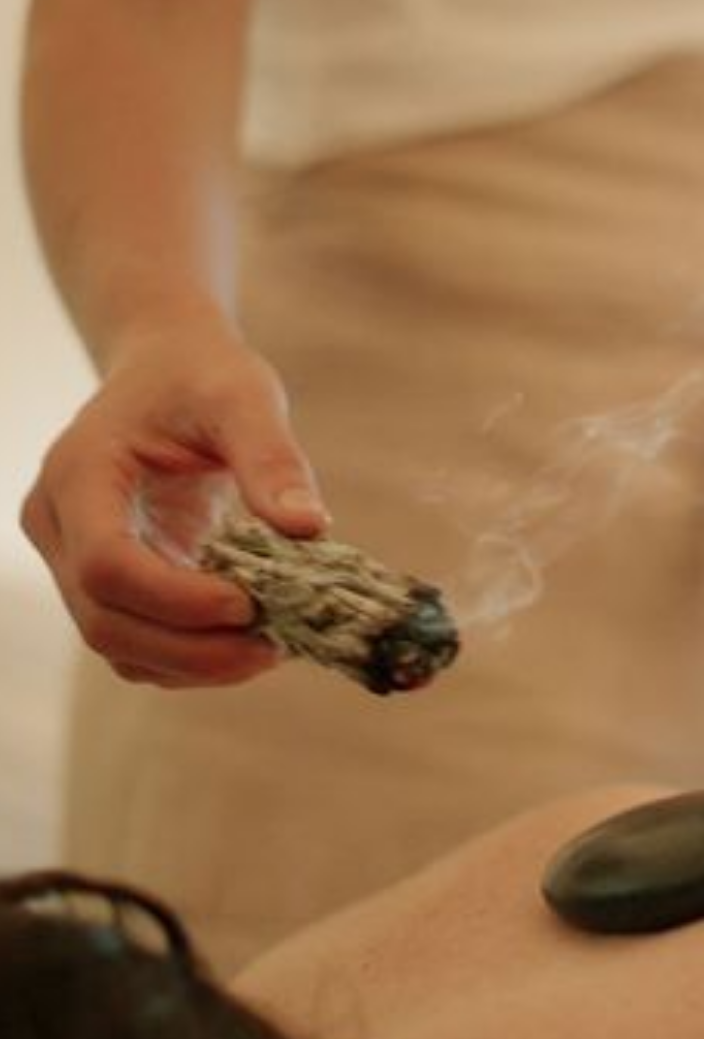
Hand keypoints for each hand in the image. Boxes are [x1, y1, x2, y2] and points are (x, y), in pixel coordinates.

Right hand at [22, 311, 328, 687]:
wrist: (168, 373)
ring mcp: (75, 563)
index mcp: (79, 474)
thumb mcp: (242, 396)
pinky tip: (250, 642)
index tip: (251, 603)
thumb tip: (308, 527)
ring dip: (198, 665)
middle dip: (193, 650)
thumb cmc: (200, 377)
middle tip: (274, 647)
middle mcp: (60, 526)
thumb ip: (271, 457)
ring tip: (271, 647)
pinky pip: (142, 648)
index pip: (106, 564)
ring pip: (121, 648)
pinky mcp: (108, 588)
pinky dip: (195, 660)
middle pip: (106, 622)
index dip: (177, 600)